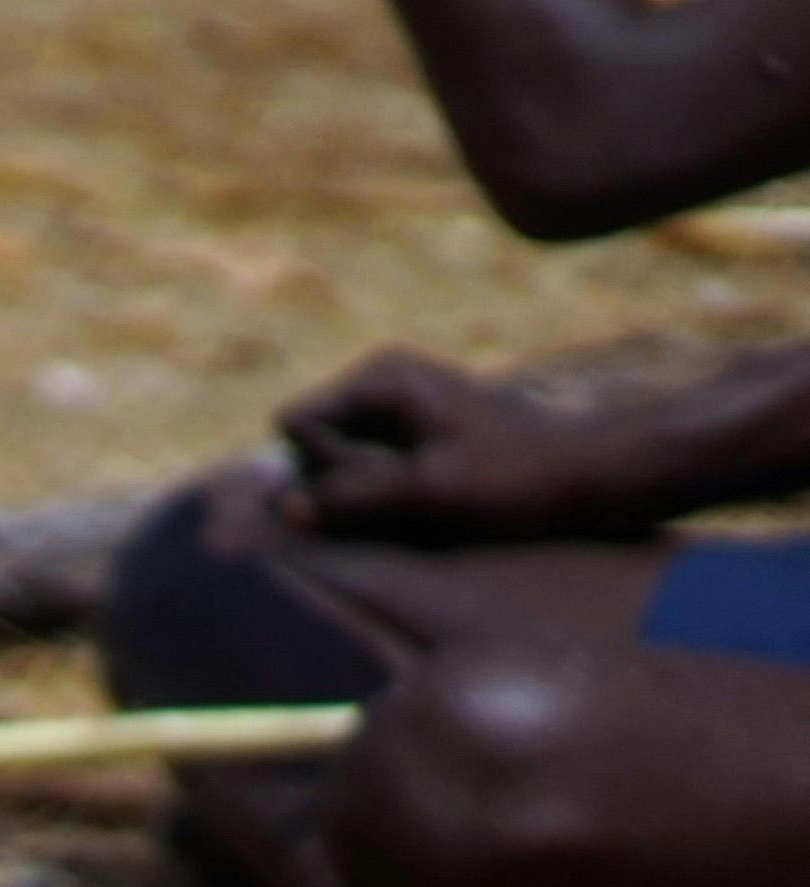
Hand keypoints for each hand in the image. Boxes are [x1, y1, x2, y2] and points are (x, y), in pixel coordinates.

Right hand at [276, 348, 663, 542]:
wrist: (602, 474)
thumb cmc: (522, 478)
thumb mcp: (432, 491)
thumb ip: (354, 497)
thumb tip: (283, 509)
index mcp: (381, 376)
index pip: (297, 425)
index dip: (328, 468)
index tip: (390, 484)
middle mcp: (384, 381)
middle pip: (315, 443)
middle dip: (348, 481)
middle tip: (414, 496)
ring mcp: (402, 407)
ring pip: (342, 461)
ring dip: (372, 494)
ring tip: (428, 503)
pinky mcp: (422, 433)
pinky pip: (372, 468)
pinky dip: (391, 494)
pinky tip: (433, 504)